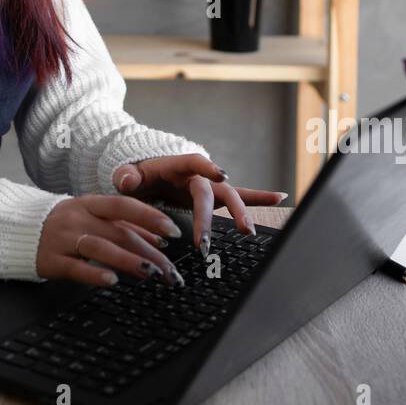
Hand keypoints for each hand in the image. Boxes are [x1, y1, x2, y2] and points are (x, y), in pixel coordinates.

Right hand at [36, 194, 190, 287]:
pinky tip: (112, 281)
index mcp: (90, 203)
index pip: (125, 206)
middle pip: (119, 231)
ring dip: (128, 261)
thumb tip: (159, 240)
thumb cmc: (65, 225)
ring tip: (150, 273)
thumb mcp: (93, 218)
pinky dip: (95, 274)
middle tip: (170, 269)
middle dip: (149, 251)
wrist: (19, 230)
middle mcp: (78, 217)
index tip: (173, 232)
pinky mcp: (52, 259)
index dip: (150, 217)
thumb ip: (124, 227)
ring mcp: (63, 238)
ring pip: (100, 247)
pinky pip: (75, 267)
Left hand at [111, 153, 287, 254]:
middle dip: (215, 214)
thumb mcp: (126, 173)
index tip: (222, 175)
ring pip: (230, 197)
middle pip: (212, 190)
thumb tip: (126, 180)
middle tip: (208, 242)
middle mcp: (197, 174)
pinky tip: (280, 198)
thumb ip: (125, 175)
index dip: (209, 168)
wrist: (143, 174)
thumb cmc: (135, 175)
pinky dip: (259, 198)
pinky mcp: (213, 197)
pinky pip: (239, 197)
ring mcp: (208, 186)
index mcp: (176, 165)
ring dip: (241, 213)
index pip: (194, 162)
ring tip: (248, 232)